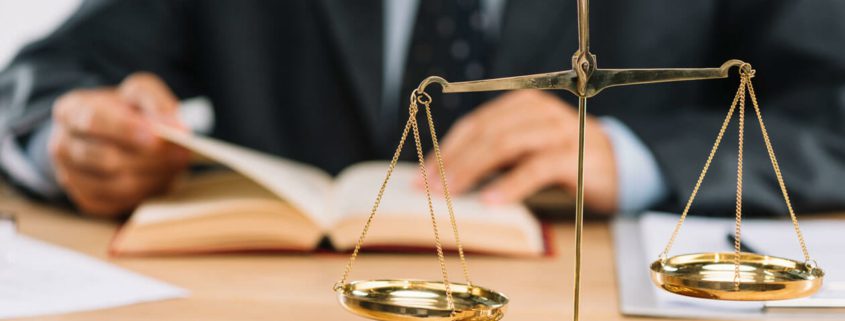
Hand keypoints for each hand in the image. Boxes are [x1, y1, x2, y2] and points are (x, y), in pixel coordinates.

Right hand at [49, 73, 189, 217]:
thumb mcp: (140, 93)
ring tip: (177, 167)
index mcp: (70, 110)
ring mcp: (70, 176)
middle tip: (182, 154)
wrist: (111, 134)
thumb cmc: (126, 110)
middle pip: (106, 158)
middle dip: (149, 159)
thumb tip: (176, 128)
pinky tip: (162, 179)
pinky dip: (145, 194)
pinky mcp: (86, 200)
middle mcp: (62, 145)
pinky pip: (119, 204)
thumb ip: (157, 103)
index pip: (94, 120)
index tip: (157, 136)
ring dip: (153, 178)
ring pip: (115, 186)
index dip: (126, 129)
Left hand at [422, 90, 618, 212]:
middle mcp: (538, 111)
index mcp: (521, 105)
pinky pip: (536, 167)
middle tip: (429, 189)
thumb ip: (493, 156)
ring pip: (506, 145)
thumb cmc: (560, 158)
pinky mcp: (575, 155)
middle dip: (453, 161)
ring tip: (452, 194)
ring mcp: (558, 130)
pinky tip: (491, 201)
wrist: (617, 166)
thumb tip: (444, 178)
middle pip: (487, 132)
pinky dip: (511, 185)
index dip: (445, 150)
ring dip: (474, 170)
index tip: (420, 176)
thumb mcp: (524, 150)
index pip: (475, 124)